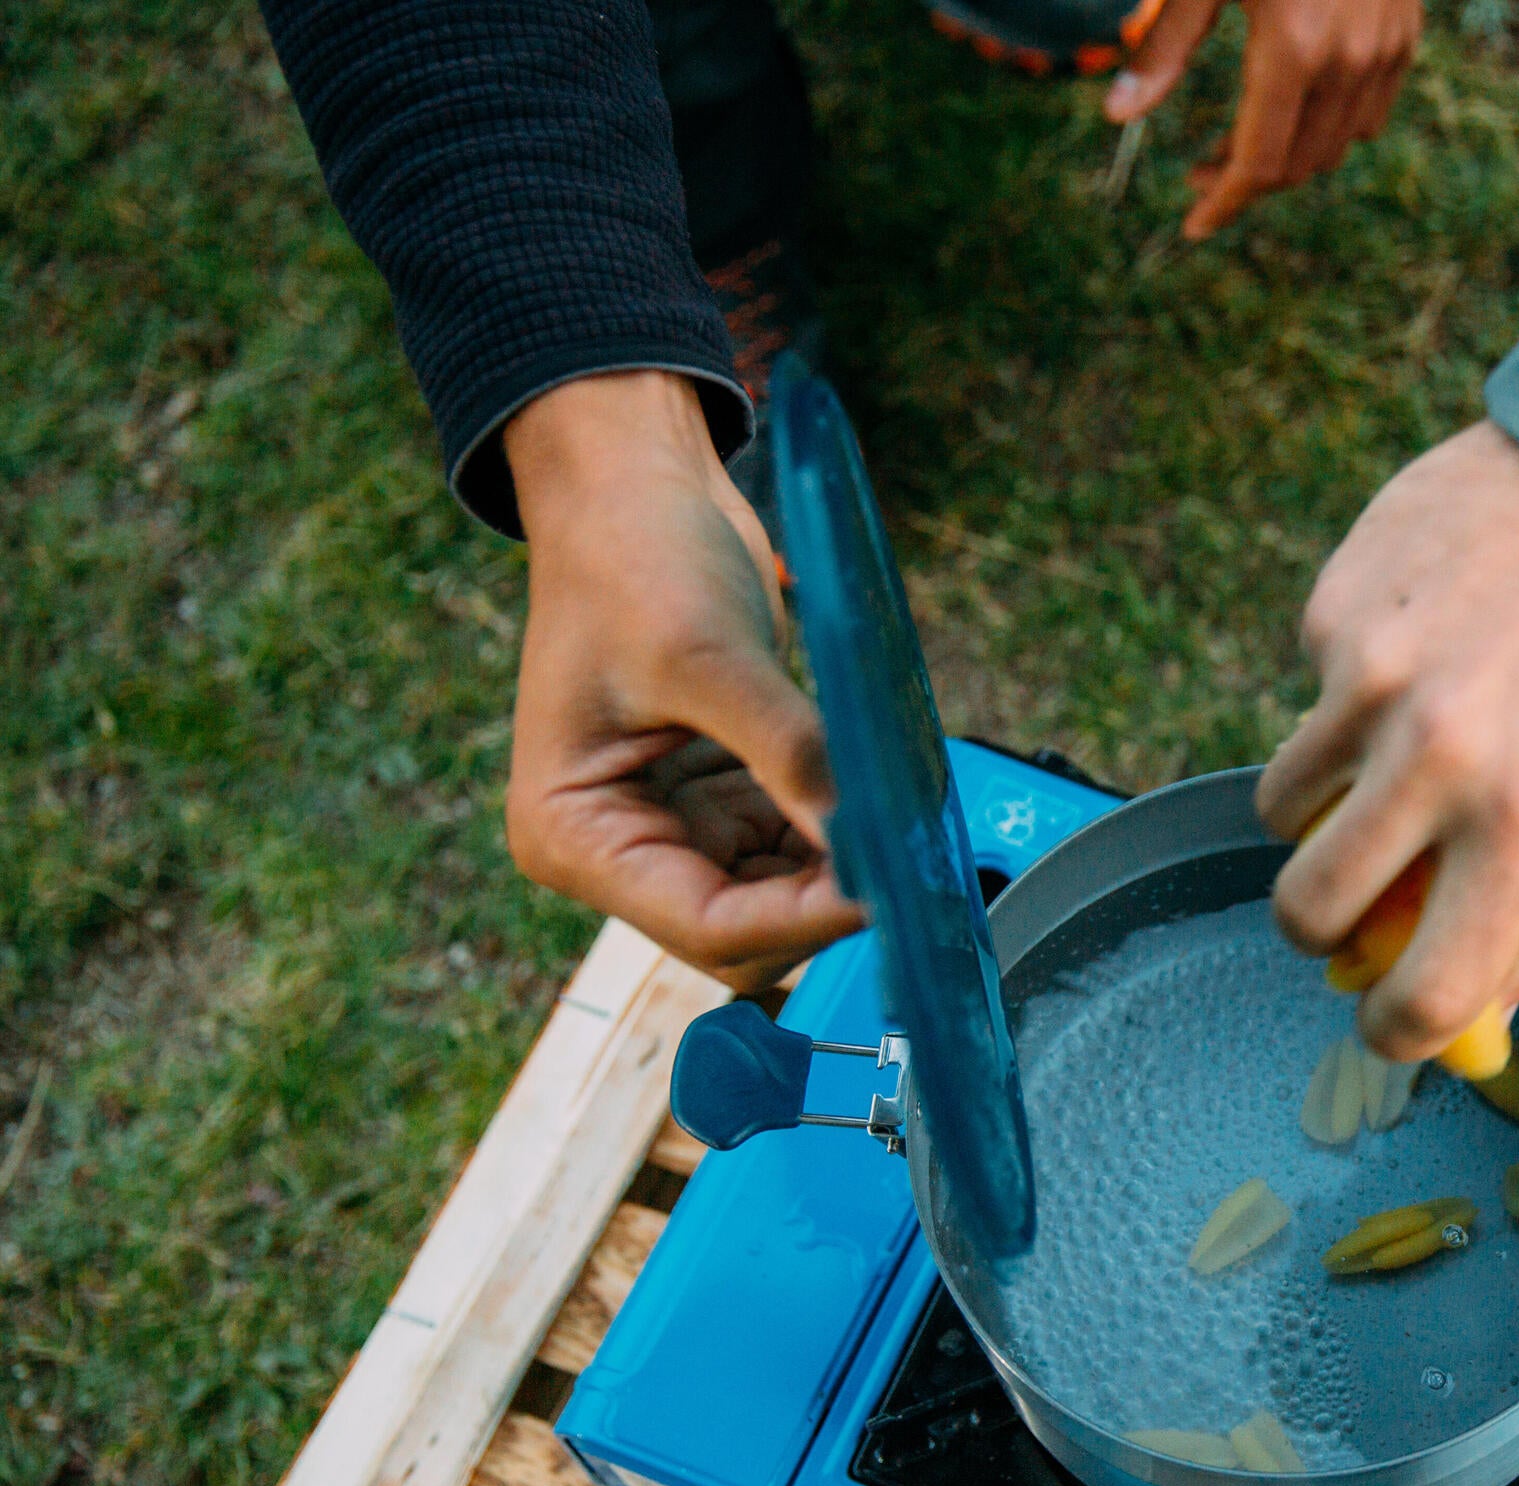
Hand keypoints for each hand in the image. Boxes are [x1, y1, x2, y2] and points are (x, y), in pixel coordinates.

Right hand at [503, 370, 861, 991]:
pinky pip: (800, 848)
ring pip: (783, 899)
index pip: (706, 926)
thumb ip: (790, 755)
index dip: (803, 920)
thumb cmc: (634, 558)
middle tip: (913, 857)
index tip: (887, 889)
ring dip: (845, 870)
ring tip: (907, 821)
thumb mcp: (708, 656)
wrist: (633, 491)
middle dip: (828, 900)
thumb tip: (872, 844)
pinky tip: (884, 798)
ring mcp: (675, 828)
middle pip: (749, 930)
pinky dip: (846, 833)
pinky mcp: (725, 799)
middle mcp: (617, 849)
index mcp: (573, 835)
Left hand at [1103, 0, 1418, 237]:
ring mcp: (1386, 51)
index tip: (1192, 227)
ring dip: (1286, 158)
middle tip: (1197, 172)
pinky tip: (1291, 107)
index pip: (1258, 165)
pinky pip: (1369, 113)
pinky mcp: (1405, 36)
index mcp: (1292, 51)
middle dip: (1244, 181)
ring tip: (1238, 140)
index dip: (1222, 204)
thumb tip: (1118, 118)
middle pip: (1297, 166)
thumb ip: (1162, 50)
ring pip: (1336, 147)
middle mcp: (1348, 61)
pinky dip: (1329, 127)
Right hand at [1258, 422, 1518, 1060]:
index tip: (1388, 1022)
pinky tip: (1411, 656)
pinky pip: (1304, 708)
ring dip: (1319, 819)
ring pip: (1283, 815)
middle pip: (1310, 914)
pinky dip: (1342, 708)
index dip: (1397, 1034)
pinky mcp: (1330, 620)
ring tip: (1385, 767)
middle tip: (1348, 908)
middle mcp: (1440, 757)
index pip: (1430, 988)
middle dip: (1320, 932)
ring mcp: (1371, 684)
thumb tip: (1476, 1014)